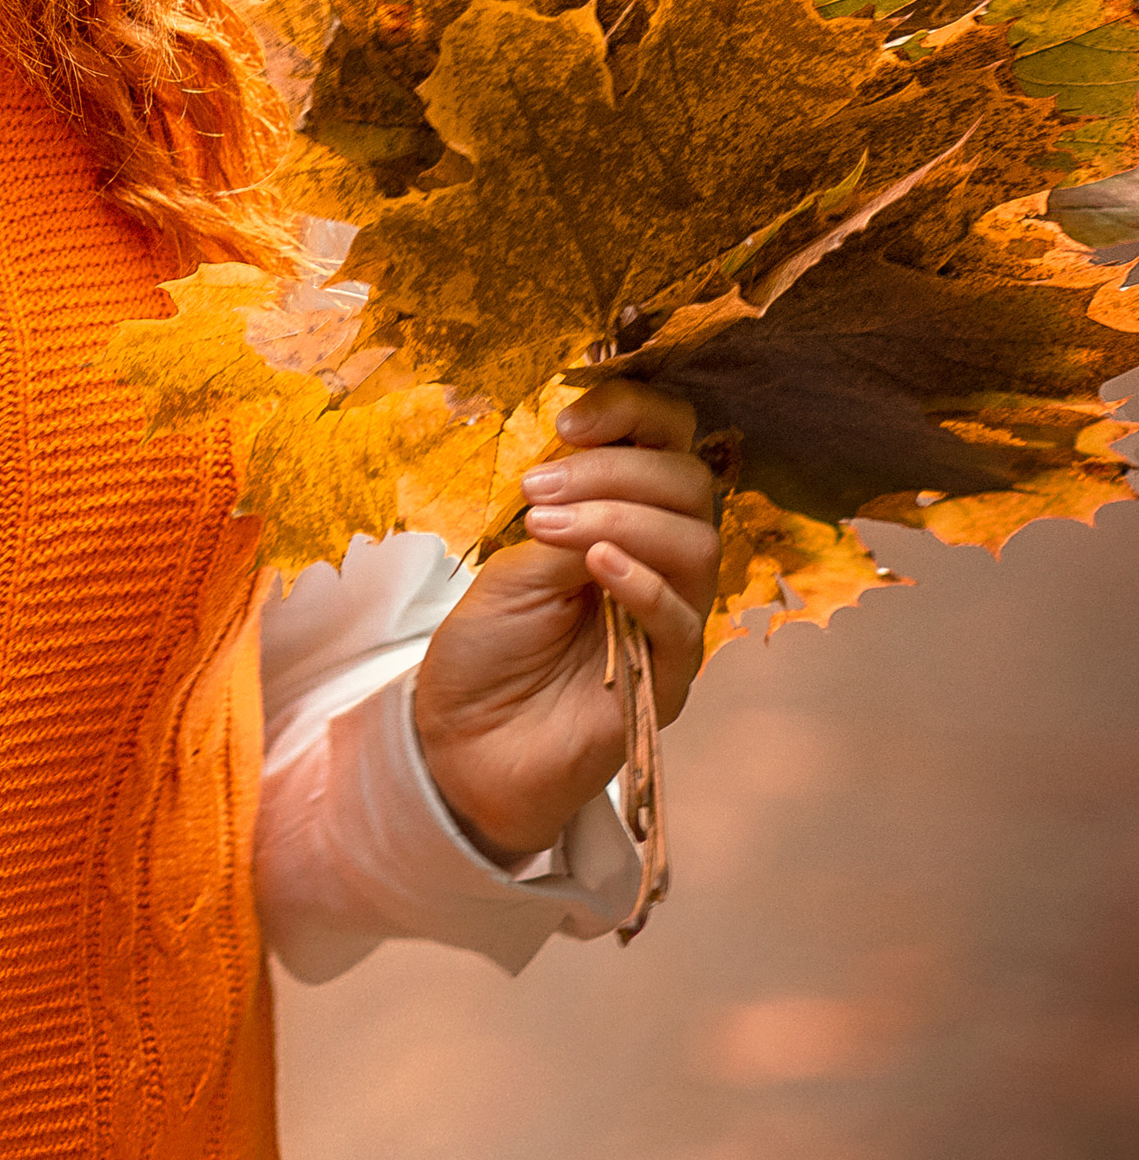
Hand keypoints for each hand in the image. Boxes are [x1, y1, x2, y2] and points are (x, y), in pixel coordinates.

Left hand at [411, 379, 719, 865]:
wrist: (464, 744)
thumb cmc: (487, 651)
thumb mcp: (513, 567)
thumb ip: (566, 518)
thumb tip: (599, 474)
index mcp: (625, 518)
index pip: (667, 444)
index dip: (633, 416)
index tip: (570, 419)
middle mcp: (660, 561)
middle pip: (690, 485)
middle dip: (618, 470)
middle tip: (543, 486)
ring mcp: (670, 619)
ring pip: (695, 544)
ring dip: (621, 518)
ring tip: (551, 526)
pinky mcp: (669, 677)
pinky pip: (681, 618)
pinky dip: (641, 580)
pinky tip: (595, 565)